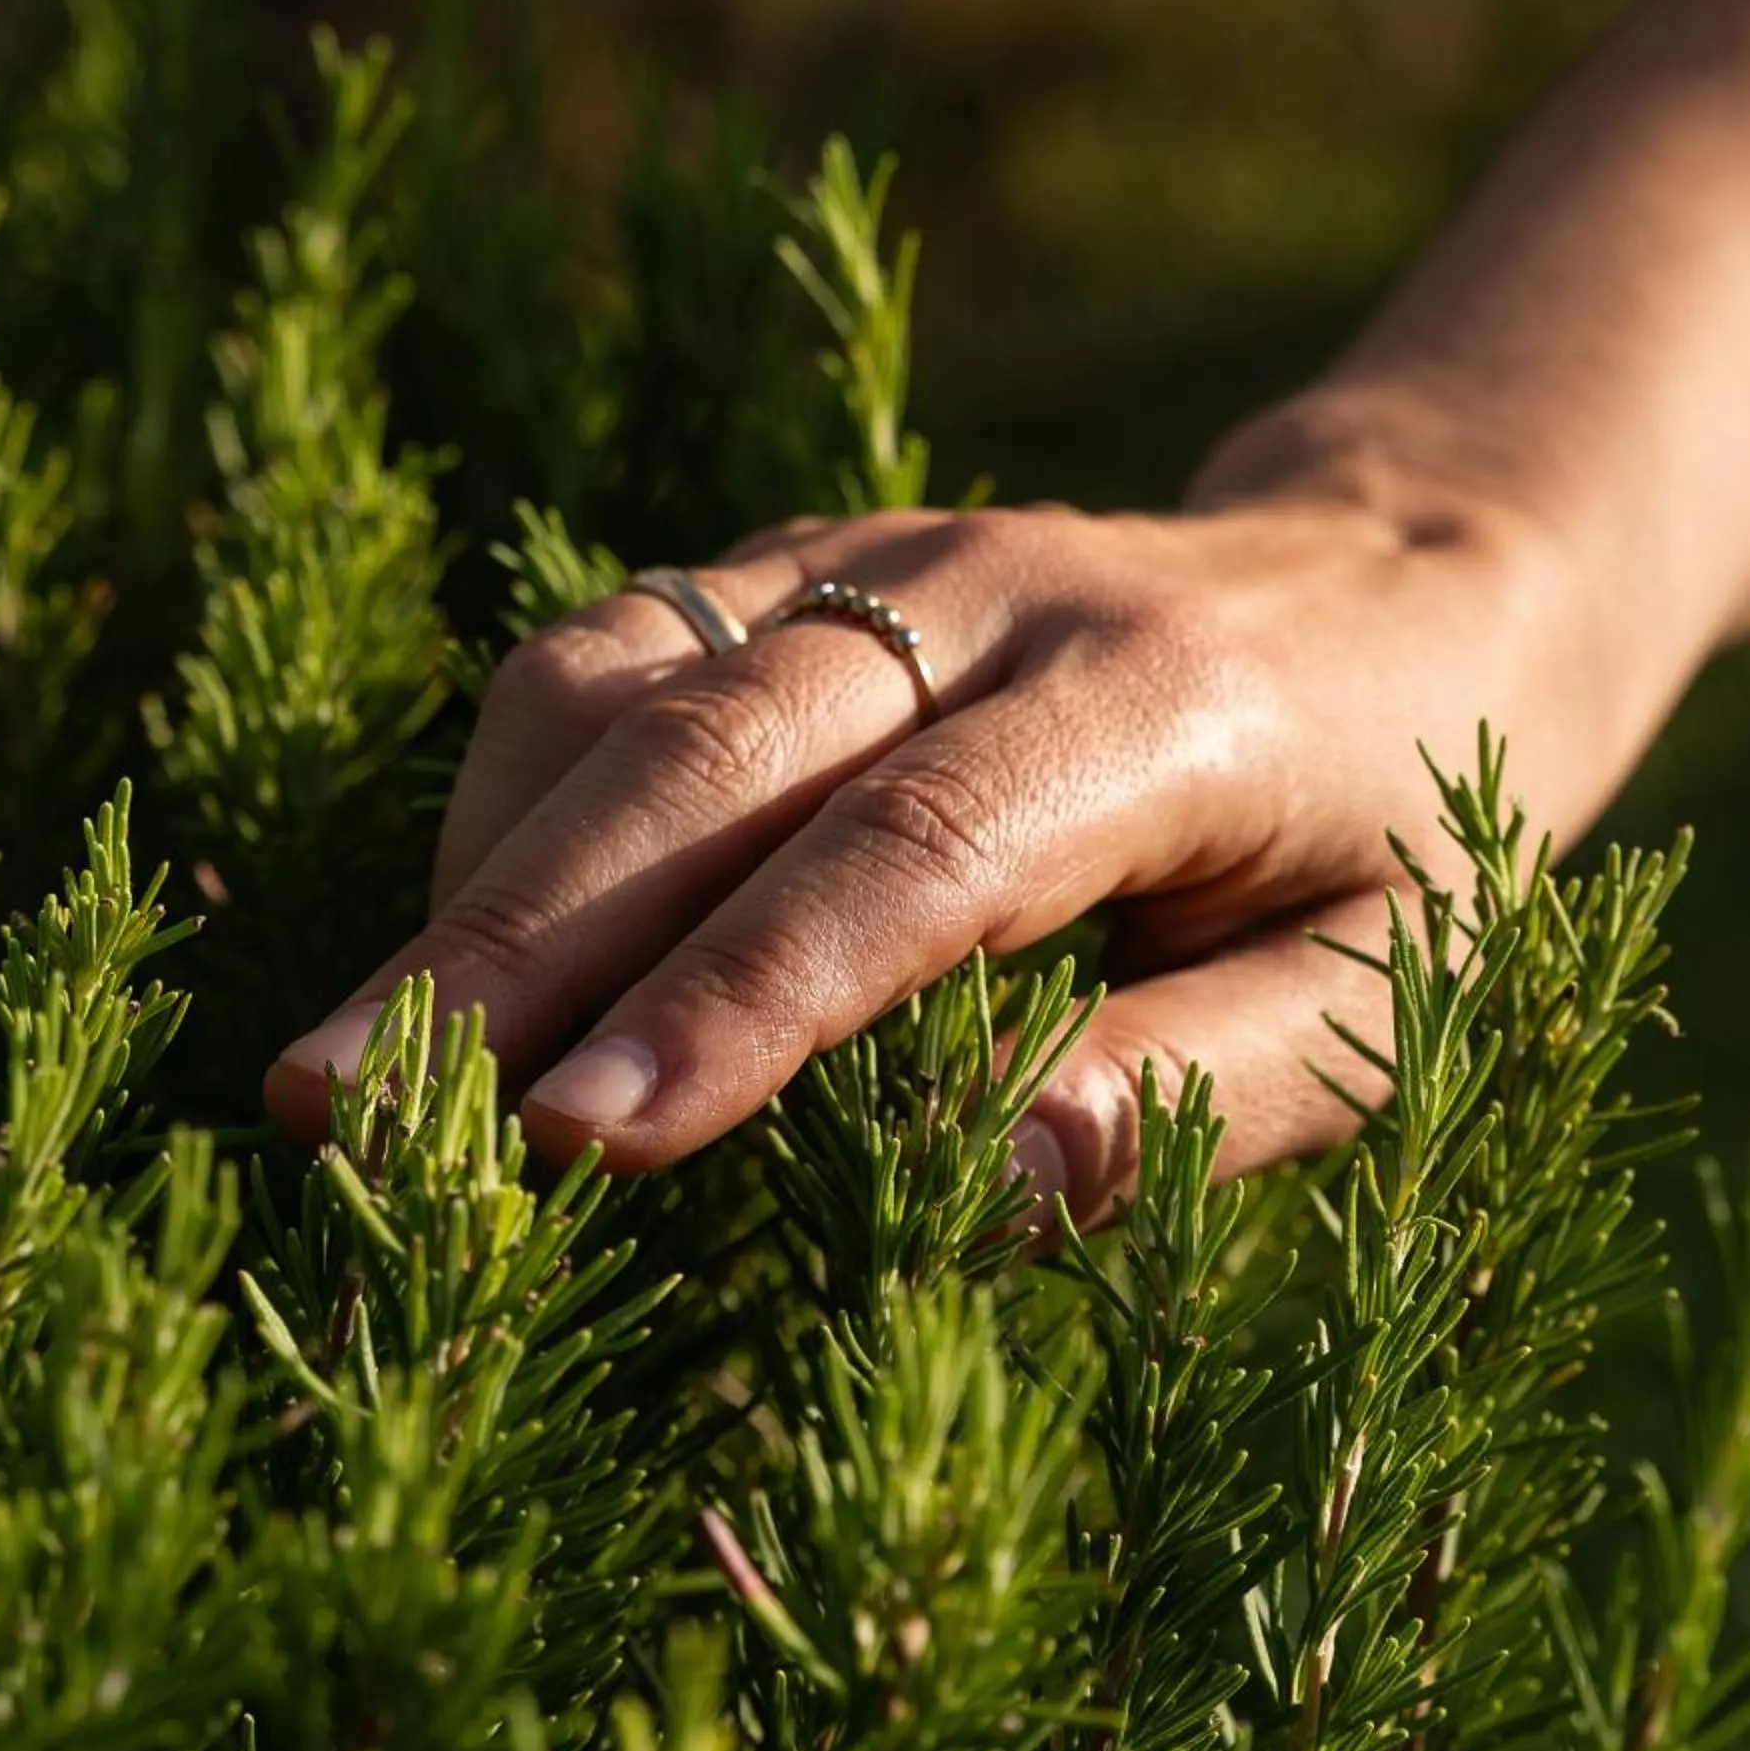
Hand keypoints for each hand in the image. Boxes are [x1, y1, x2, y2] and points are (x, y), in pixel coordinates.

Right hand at [265, 444, 1630, 1219]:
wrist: (1409, 585)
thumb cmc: (1404, 833)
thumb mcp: (1390, 991)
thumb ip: (1203, 1090)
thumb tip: (995, 1194)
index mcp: (1165, 709)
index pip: (915, 854)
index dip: (742, 1000)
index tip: (578, 1145)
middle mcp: (999, 594)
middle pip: (712, 754)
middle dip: (514, 943)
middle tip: (340, 1115)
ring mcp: (886, 556)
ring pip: (626, 681)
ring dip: (475, 868)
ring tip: (342, 1062)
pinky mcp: (810, 562)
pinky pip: (624, 649)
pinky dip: (512, 789)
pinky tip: (456, 934)